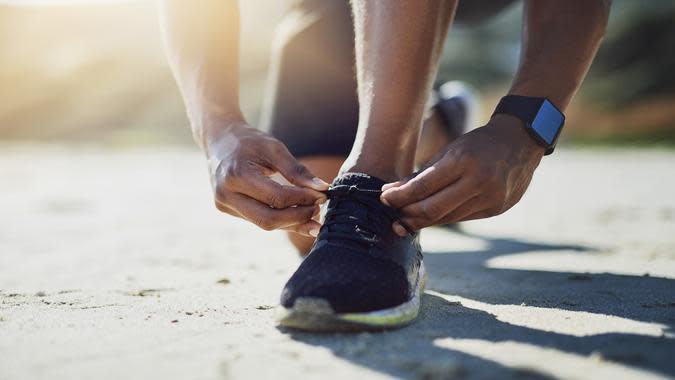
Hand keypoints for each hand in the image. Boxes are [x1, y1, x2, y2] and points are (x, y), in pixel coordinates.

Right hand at [206, 120, 328, 235]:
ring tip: (312, 213)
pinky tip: (297, 215)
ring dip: (291, 222)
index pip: (276, 198)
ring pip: (264, 224)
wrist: (218, 140)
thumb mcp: (274, 148)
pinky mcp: (228, 209)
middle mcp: (226, 194)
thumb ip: (297, 170)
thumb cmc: (249, 141)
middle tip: (318, 209)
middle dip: (298, 218)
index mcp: (236, 175)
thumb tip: (322, 189)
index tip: (321, 195)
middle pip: (268, 219)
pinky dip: (280, 219)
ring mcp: (224, 205)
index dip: (302, 199)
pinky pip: (258, 220)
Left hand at [381, 114, 544, 235]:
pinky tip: (430, 217)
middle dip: (408, 215)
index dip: (400, 197)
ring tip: (406, 219)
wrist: (522, 141)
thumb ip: (422, 174)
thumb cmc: (479, 143)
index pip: (423, 187)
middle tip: (392, 216)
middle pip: (433, 209)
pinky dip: (443, 218)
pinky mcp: (497, 209)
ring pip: (447, 218)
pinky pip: (462, 218)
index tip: (384, 198)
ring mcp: (491, 198)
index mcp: (462, 161)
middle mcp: (478, 181)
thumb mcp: (450, 150)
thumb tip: (391, 192)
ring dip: (423, 220)